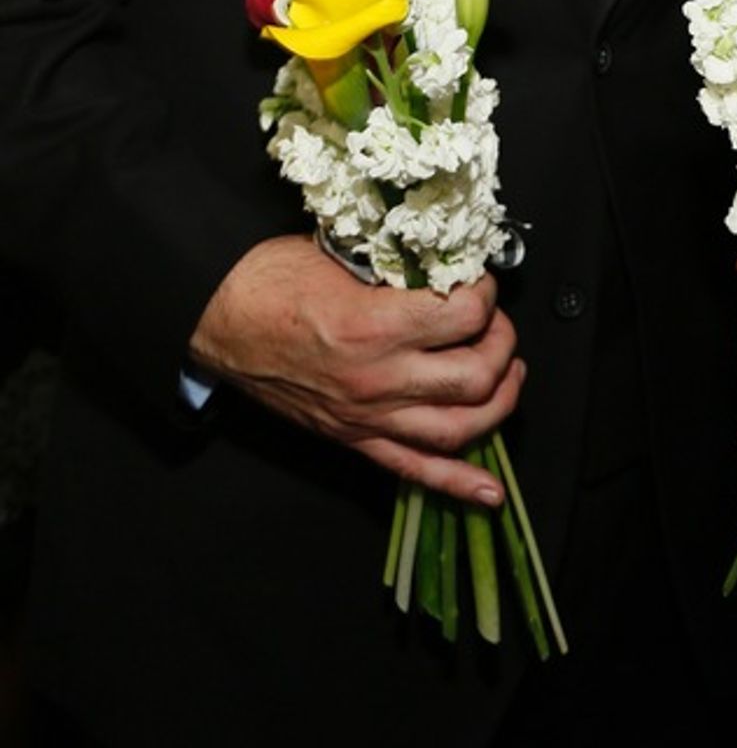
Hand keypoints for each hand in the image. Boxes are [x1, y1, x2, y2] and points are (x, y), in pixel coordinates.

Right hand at [189, 235, 523, 500]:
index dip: (484, 293)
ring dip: (498, 403)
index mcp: (374, 325)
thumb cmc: (270, 281)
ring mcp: (366, 417)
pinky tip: (488, 493)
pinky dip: (457, 484)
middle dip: (501, 345)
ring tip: (508, 376)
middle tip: (496, 323)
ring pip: (459, 429)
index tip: (480, 282)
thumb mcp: (342, 254)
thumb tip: (447, 262)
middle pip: (474, 376)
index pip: (464, 316)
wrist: (217, 319)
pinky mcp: (353, 440)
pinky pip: (414, 471)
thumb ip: (399, 266)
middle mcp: (376, 379)